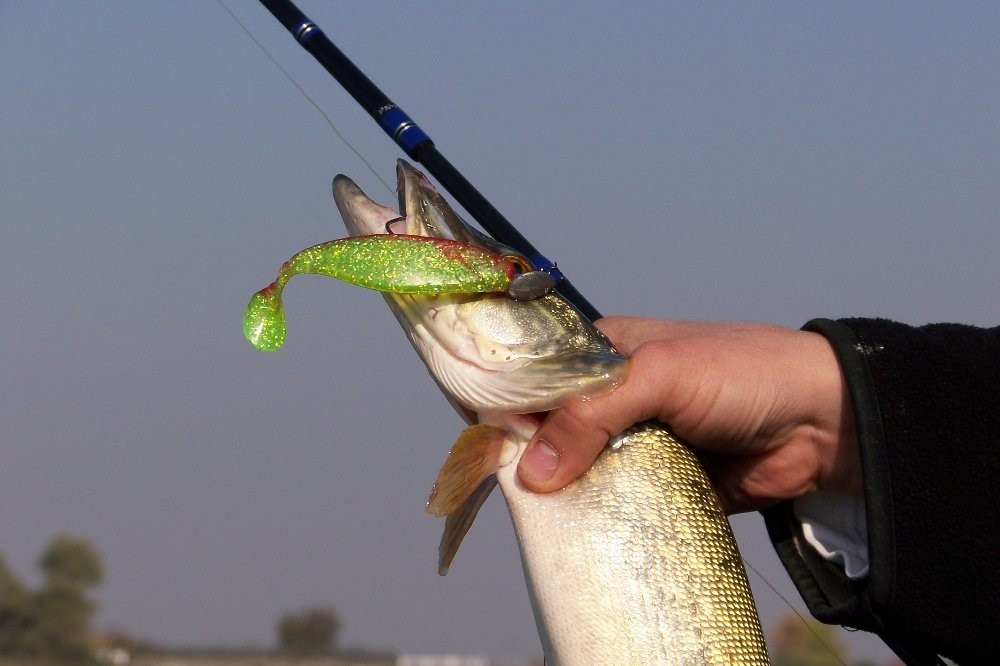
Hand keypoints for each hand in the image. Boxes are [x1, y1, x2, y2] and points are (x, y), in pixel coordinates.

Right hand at [517, 317, 861, 513]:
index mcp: (606, 353)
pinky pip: (612, 500)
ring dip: (563, 489)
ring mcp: (633, 441)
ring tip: (540, 512)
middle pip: (551, 428)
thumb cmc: (742, 373)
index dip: (506, 401)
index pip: (539, 375)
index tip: (481, 435)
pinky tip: (576, 528)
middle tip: (511, 484)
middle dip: (530, 454)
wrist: (822, 421)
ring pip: (577, 468)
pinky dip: (596, 514)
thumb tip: (534, 471)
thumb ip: (594, 414)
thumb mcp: (660, 375)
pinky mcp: (656, 481)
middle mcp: (612, 396)